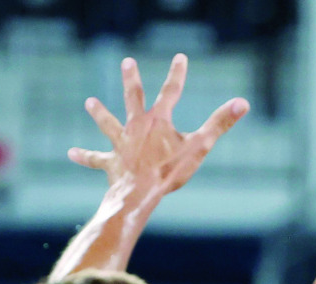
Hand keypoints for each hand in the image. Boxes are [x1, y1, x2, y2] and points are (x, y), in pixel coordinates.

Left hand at [68, 55, 248, 196]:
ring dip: (100, 113)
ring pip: (109, 125)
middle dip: (131, 80)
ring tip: (90, 102)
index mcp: (158, 121)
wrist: (140, 192)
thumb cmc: (170, 171)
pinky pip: (97, 159)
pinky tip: (72, 153)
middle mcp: (136, 127)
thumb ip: (220, 123)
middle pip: (133, 98)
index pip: (171, 91)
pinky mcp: (112, 163)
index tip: (179, 58)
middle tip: (127, 62)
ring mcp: (122, 144)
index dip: (177, 74)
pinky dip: (85, 156)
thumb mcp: (200, 146)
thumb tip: (243, 103)